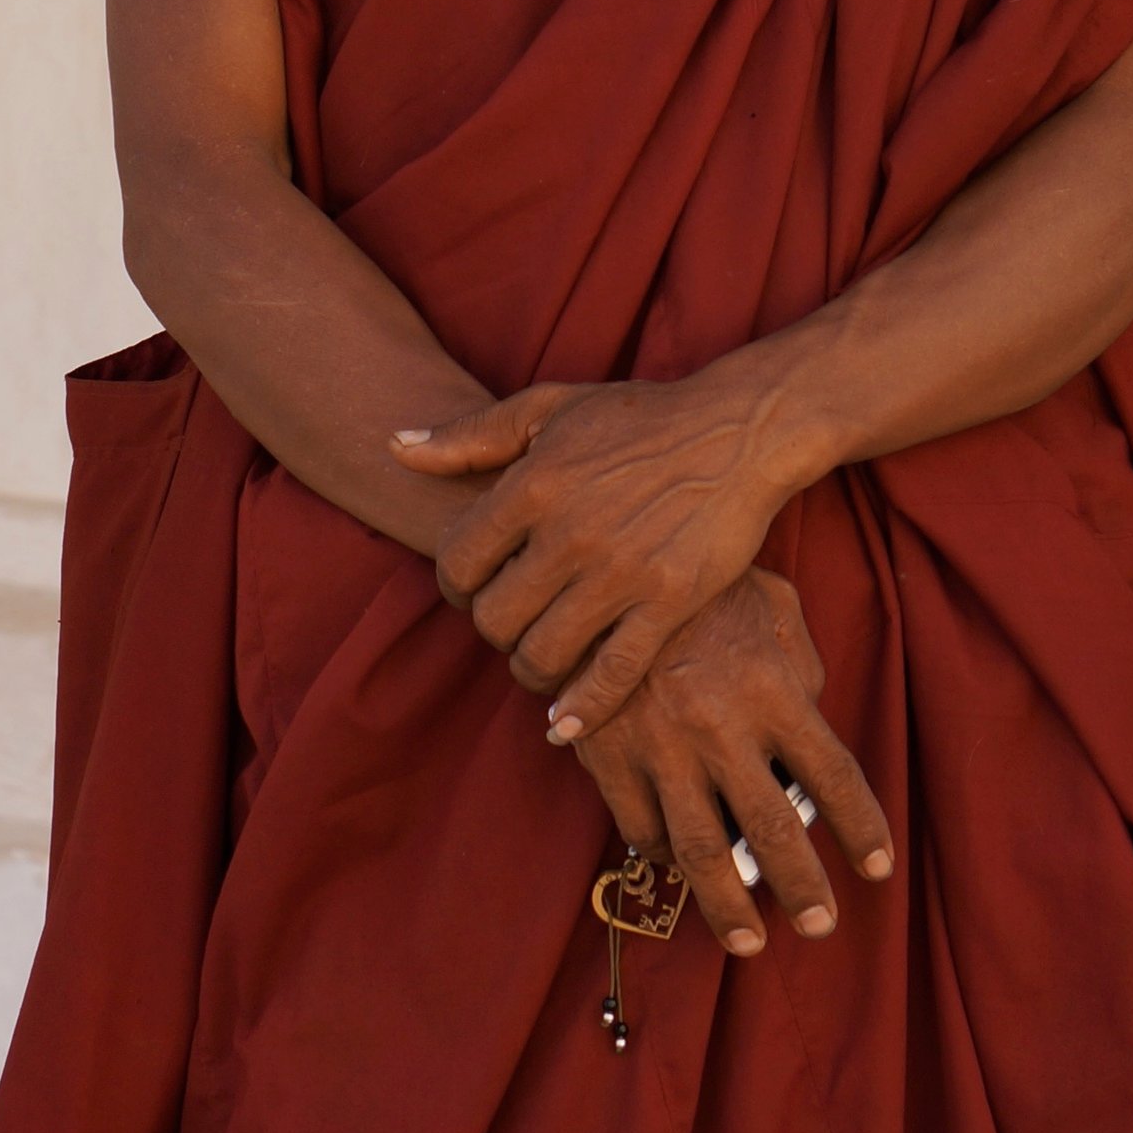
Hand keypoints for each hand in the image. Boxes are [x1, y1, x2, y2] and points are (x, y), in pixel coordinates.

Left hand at [391, 365, 811, 736]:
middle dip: (492, 628)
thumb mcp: (549, 407)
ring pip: (541, 655)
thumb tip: (395, 447)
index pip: (456, 563)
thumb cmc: (638, 418)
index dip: (455, 585)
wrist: (737, 431)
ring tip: (540, 656)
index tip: (475, 586)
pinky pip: (611, 676)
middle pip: (492, 619)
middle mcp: (570, 532)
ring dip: (530, 668)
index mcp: (534, 484)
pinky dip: (581, 710)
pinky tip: (565, 724)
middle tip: (511, 620)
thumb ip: (470, 434)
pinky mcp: (668, 604)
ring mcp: (620, 573)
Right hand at [567, 568, 893, 953]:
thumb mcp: (771, 604)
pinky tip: (676, 864)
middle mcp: (723, 727)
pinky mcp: (610, 753)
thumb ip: (799, 663)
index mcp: (772, 687)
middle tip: (820, 925)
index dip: (862, 829)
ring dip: (730, 906)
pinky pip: (641, 825)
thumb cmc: (702, 581)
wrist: (605, 560)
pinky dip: (662, 853)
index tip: (877, 869)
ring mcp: (662, 746)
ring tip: (748, 942)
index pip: (835, 777)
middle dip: (803, 889)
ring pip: (703, 850)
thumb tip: (810, 717)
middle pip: (776, 832)